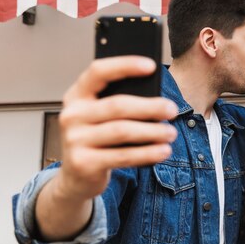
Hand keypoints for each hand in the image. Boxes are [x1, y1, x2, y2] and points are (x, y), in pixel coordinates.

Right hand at [56, 56, 178, 199]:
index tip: (152, 65)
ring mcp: (75, 140)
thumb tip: (157, 100)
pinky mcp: (83, 163)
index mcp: (76, 96)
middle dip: (150, 107)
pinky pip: (123, 156)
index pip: (98, 72)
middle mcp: (72, 115)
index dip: (125, 65)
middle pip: (117, 105)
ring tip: (171, 133)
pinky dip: (147, 153)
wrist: (76, 178)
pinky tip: (163, 151)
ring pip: (122, 131)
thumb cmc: (97, 140)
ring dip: (152, 132)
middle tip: (172, 109)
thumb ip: (119, 104)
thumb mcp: (100, 118)